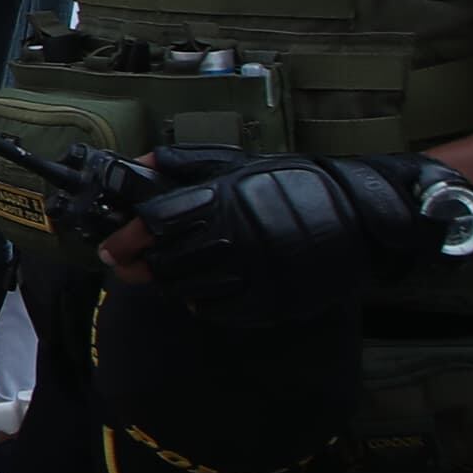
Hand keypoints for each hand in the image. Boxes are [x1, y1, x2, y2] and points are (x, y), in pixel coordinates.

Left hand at [120, 152, 458, 320]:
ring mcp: (252, 272)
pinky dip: (202, 303)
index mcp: (223, 198)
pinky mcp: (268, 300)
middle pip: (165, 261)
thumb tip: (143, 163)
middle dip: (144, 265)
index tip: (111, 247)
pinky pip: (216, 310)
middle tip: (134, 264)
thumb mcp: (243, 164)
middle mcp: (234, 237)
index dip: (128, 236)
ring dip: (171, 283)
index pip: (157, 222)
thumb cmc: (298, 184)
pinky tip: (207, 289)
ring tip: (175, 273)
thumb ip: (190, 164)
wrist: (361, 217)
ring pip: (186, 289)